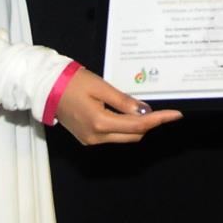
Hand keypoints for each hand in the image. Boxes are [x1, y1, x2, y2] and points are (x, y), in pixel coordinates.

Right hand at [55, 68, 181, 143]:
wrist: (48, 88)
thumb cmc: (73, 83)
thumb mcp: (101, 87)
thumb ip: (123, 101)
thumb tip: (144, 111)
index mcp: (100, 123)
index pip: (137, 126)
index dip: (158, 120)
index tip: (174, 115)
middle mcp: (96, 137)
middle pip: (133, 136)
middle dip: (149, 124)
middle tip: (163, 111)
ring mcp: (91, 140)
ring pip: (124, 138)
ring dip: (136, 126)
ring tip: (143, 110)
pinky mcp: (87, 138)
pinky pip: (112, 136)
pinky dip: (123, 127)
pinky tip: (126, 114)